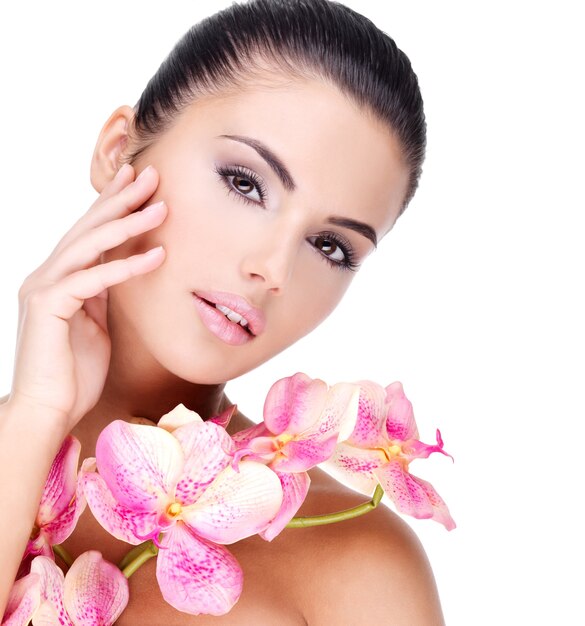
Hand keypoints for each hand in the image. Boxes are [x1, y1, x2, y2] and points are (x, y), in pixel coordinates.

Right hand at [8, 164, 167, 431]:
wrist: (49, 410)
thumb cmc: (75, 372)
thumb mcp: (96, 322)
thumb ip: (103, 293)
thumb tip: (122, 269)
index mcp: (60, 277)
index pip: (89, 232)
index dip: (114, 204)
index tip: (139, 180)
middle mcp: (47, 275)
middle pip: (89, 228)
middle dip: (121, 198)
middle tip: (151, 173)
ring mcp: (43, 288)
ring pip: (90, 245)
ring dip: (128, 224)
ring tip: (161, 206)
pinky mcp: (48, 306)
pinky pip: (94, 279)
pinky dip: (126, 266)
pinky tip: (157, 255)